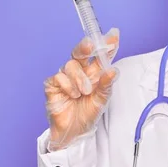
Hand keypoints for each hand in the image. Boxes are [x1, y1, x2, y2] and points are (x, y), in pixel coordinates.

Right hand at [43, 28, 119, 150]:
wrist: (74, 131)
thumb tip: (113, 70)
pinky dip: (68, 85)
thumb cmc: (88, 112)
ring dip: (80, 78)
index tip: (114, 35)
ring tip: (85, 92)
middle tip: (91, 45)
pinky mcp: (53, 85)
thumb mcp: (102, 99)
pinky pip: (59, 77)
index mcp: (93, 72)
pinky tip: (73, 95)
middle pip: (80, 51)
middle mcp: (79, 71)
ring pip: (70, 65)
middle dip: (86, 46)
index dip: (107, 44)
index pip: (100, 55)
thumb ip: (107, 84)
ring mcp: (65, 77)